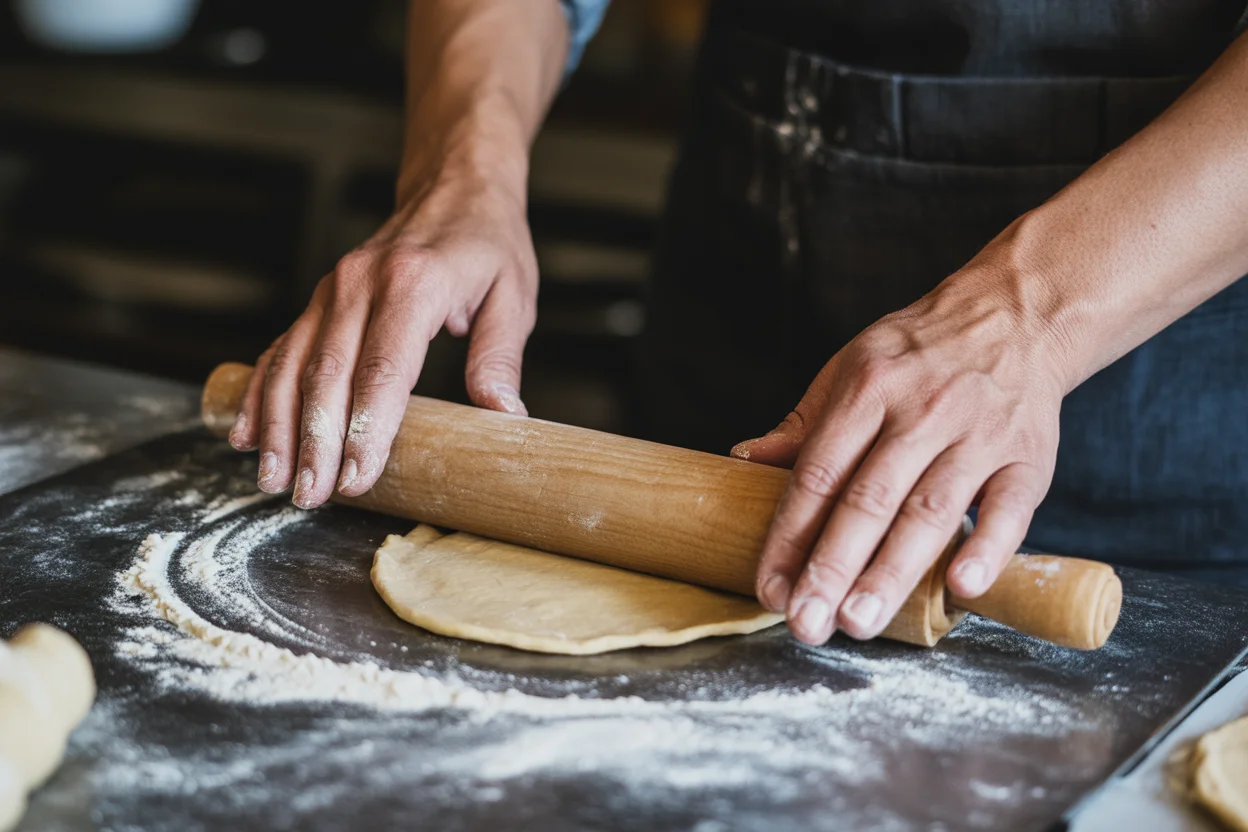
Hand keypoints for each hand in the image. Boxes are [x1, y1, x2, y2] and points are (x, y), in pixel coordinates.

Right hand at [226, 168, 537, 508]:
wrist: (453, 185)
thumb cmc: (487, 243)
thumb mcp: (513, 295)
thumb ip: (500, 357)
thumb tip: (504, 418)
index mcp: (414, 284)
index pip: (382, 369)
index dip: (366, 428)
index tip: (357, 477)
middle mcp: (362, 283)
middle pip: (327, 374)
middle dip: (314, 441)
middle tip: (309, 495)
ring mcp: (333, 290)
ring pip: (294, 365)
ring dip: (278, 426)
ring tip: (274, 479)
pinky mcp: (320, 300)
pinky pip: (282, 349)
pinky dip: (260, 393)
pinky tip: (246, 434)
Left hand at [733, 262, 1068, 644]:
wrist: (1014, 316)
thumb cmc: (917, 355)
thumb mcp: (849, 368)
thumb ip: (801, 425)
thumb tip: (741, 460)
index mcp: (867, 390)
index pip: (818, 474)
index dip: (790, 536)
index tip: (771, 588)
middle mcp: (921, 412)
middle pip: (868, 500)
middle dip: (832, 567)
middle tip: (806, 623)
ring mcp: (978, 435)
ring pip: (929, 512)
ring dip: (892, 572)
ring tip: (858, 622)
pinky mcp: (1028, 457)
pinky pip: (1009, 509)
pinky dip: (988, 548)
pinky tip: (959, 587)